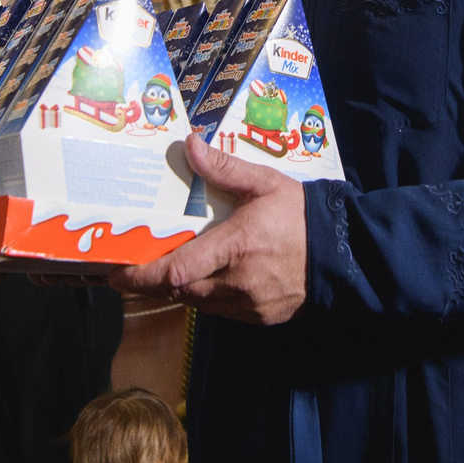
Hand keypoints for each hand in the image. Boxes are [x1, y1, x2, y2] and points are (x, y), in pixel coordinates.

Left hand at [114, 136, 307, 325]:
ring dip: (182, 290)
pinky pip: (221, 312)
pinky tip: (207, 280)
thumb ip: (224, 168)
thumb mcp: (265, 183)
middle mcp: (239, 281)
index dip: (143, 276)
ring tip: (167, 273)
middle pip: (181, 292)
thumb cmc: (302, 215)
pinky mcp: (260, 318)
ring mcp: (250, 304)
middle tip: (131, 274)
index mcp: (236, 246)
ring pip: (199, 304)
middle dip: (154, 284)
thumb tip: (190, 144)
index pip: (177, 271)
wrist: (345, 253)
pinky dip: (208, 298)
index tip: (118, 274)